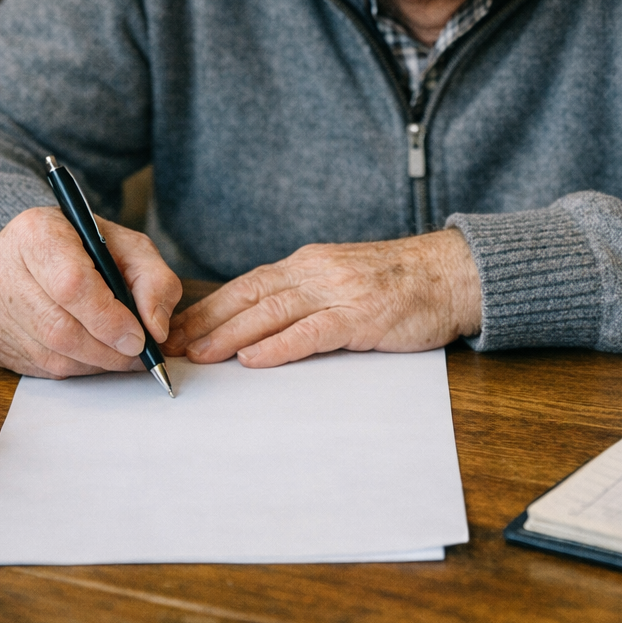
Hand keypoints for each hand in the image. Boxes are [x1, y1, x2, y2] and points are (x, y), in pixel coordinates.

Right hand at [0, 206, 181, 377]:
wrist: (29, 250)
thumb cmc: (82, 247)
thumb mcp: (127, 246)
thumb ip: (153, 279)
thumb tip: (155, 328)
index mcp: (36, 232)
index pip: (72, 285)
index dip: (109, 318)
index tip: (138, 337)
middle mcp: (1, 268)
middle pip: (59, 328)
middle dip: (107, 350)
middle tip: (136, 355)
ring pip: (49, 354)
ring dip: (93, 363)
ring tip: (117, 354)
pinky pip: (36, 367)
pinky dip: (72, 367)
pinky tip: (89, 353)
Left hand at [161, 229, 482, 367]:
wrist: (452, 273)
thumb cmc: (399, 283)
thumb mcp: (343, 279)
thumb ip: (304, 296)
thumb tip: (257, 323)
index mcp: (308, 264)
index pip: (246, 285)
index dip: (207, 308)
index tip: (174, 329)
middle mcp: (316, 272)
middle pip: (250, 297)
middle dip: (206, 323)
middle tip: (169, 346)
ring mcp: (339, 292)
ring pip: (273, 312)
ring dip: (231, 335)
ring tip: (199, 355)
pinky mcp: (363, 316)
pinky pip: (314, 332)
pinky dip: (281, 345)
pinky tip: (255, 358)